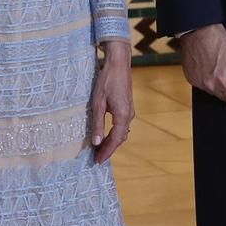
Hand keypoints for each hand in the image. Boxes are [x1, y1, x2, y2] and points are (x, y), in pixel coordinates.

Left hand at [87, 49, 134, 163]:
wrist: (118, 65)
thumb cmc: (106, 81)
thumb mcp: (98, 103)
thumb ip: (97, 124)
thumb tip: (96, 142)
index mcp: (122, 116)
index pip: (115, 140)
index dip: (106, 152)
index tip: (98, 161)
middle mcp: (129, 116)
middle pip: (120, 138)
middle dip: (109, 149)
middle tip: (96, 158)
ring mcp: (129, 111)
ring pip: (121, 133)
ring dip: (111, 142)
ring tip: (99, 149)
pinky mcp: (127, 107)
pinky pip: (122, 126)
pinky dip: (114, 134)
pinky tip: (106, 135)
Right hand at [180, 24, 225, 104]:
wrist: (199, 32)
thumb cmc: (220, 42)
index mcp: (224, 81)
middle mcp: (210, 85)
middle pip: (224, 98)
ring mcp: (199, 83)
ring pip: (213, 93)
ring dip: (217, 84)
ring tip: (217, 67)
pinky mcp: (191, 80)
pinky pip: (203, 86)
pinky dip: (206, 80)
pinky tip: (208, 67)